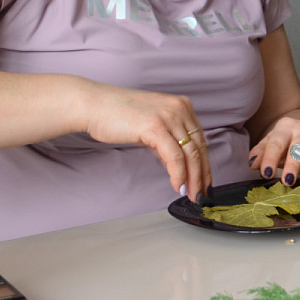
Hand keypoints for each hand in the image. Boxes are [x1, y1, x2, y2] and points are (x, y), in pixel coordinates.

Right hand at [78, 80, 211, 203]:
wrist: (94, 105)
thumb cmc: (117, 115)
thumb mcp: (151, 126)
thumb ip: (166, 142)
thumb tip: (176, 164)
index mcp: (182, 106)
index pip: (200, 139)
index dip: (205, 163)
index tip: (205, 181)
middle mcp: (180, 108)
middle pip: (199, 148)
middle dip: (202, 175)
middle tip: (201, 194)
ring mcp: (169, 116)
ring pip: (190, 154)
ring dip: (192, 179)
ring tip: (191, 194)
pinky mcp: (155, 127)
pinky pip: (174, 157)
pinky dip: (178, 174)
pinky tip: (177, 186)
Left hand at [248, 113, 299, 185]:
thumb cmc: (283, 140)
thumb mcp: (269, 143)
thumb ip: (261, 153)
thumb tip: (253, 163)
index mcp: (285, 128)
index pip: (276, 143)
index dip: (270, 158)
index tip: (266, 173)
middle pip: (298, 146)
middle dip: (293, 164)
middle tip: (287, 180)